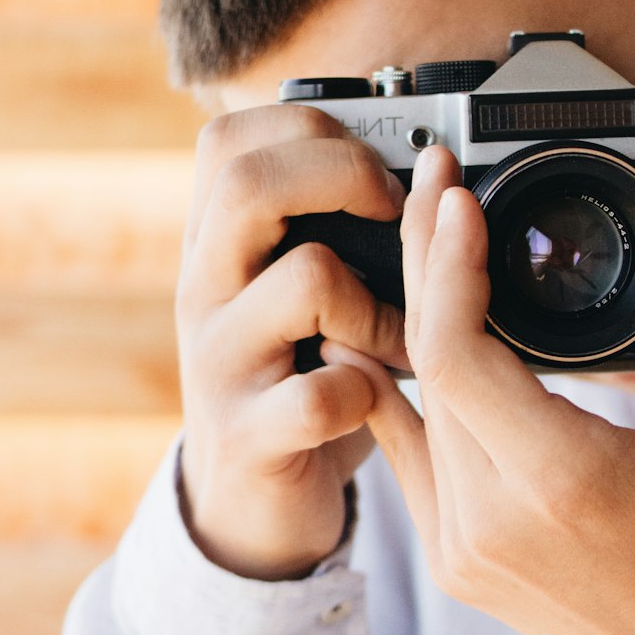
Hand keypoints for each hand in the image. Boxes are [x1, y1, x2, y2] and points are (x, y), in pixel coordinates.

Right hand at [176, 104, 408, 578]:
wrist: (250, 504)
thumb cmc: (300, 379)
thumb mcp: (302, 296)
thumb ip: (335, 235)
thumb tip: (431, 171)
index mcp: (216, 246)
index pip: (228, 140)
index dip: (309, 130)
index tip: (374, 168)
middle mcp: (204, 291)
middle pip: (248, 184)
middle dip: (346, 177)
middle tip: (393, 219)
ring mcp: (220, 363)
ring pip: (306, 279)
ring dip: (379, 306)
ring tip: (399, 342)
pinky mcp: (247, 435)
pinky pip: (320, 392)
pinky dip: (367, 393)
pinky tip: (374, 401)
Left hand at [327, 145, 634, 634]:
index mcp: (564, 483)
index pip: (457, 354)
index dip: (445, 265)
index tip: (456, 198)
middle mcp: (493, 523)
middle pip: (424, 366)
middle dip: (427, 265)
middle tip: (436, 192)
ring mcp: (463, 549)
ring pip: (411, 407)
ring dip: (414, 319)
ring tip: (430, 244)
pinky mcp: (453, 562)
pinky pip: (409, 455)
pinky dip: (403, 388)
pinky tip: (399, 327)